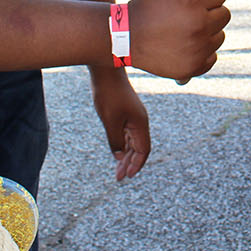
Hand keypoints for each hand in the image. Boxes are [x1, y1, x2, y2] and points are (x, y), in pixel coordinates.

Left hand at [88, 64, 150, 180]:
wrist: (106, 72)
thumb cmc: (109, 94)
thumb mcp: (110, 121)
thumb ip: (115, 141)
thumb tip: (120, 157)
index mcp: (140, 123)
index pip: (144, 150)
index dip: (137, 164)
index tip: (127, 176)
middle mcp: (140, 121)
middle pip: (139, 148)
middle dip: (130, 163)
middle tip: (119, 177)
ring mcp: (133, 117)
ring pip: (133, 142)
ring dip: (126, 156)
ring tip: (117, 169)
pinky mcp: (126, 113)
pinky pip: (128, 134)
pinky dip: (123, 145)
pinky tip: (117, 152)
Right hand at [127, 0, 230, 79]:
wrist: (126, 38)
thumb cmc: (148, 8)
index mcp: (192, 0)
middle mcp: (199, 24)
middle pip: (225, 15)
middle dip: (211, 13)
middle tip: (192, 15)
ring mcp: (197, 48)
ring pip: (220, 36)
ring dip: (208, 33)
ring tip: (187, 31)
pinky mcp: (193, 66)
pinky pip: (212, 56)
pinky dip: (203, 52)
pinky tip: (187, 46)